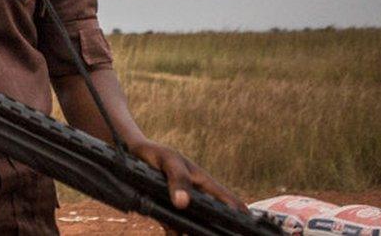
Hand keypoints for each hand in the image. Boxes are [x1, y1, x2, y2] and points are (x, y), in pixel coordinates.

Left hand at [129, 140, 247, 234]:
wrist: (132, 154)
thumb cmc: (156, 153)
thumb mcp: (168, 162)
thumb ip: (177, 180)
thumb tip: (183, 203)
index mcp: (204, 183)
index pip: (229, 202)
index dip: (241, 217)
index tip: (248, 230)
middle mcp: (196, 197)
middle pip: (214, 219)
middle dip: (217, 231)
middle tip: (215, 234)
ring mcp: (182, 205)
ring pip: (195, 226)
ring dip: (194, 233)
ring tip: (187, 234)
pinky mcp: (167, 211)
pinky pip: (176, 228)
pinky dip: (176, 233)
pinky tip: (173, 234)